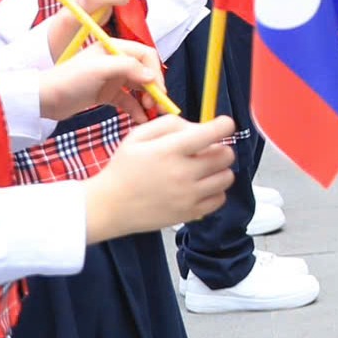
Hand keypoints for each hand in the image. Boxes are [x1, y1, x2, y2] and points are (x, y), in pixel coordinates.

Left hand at [39, 40, 164, 122]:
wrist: (45, 99)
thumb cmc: (69, 80)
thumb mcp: (99, 69)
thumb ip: (128, 68)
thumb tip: (152, 76)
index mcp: (113, 48)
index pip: (145, 54)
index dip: (155, 71)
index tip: (159, 90)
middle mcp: (115, 61)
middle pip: (145, 72)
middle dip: (155, 88)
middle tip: (159, 105)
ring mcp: (111, 78)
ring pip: (139, 87)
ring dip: (148, 99)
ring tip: (152, 113)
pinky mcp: (107, 94)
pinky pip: (128, 101)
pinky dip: (136, 109)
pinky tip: (140, 119)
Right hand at [83, 112, 239, 240]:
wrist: (110, 206)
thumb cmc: (124, 168)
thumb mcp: (139, 136)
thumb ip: (171, 124)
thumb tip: (199, 126)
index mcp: (170, 150)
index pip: (212, 133)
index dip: (225, 125)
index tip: (224, 124)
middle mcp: (183, 173)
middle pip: (226, 155)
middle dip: (220, 147)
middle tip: (206, 150)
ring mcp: (189, 196)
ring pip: (227, 177)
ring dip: (220, 169)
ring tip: (203, 169)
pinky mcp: (190, 213)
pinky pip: (220, 199)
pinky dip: (215, 191)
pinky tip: (200, 187)